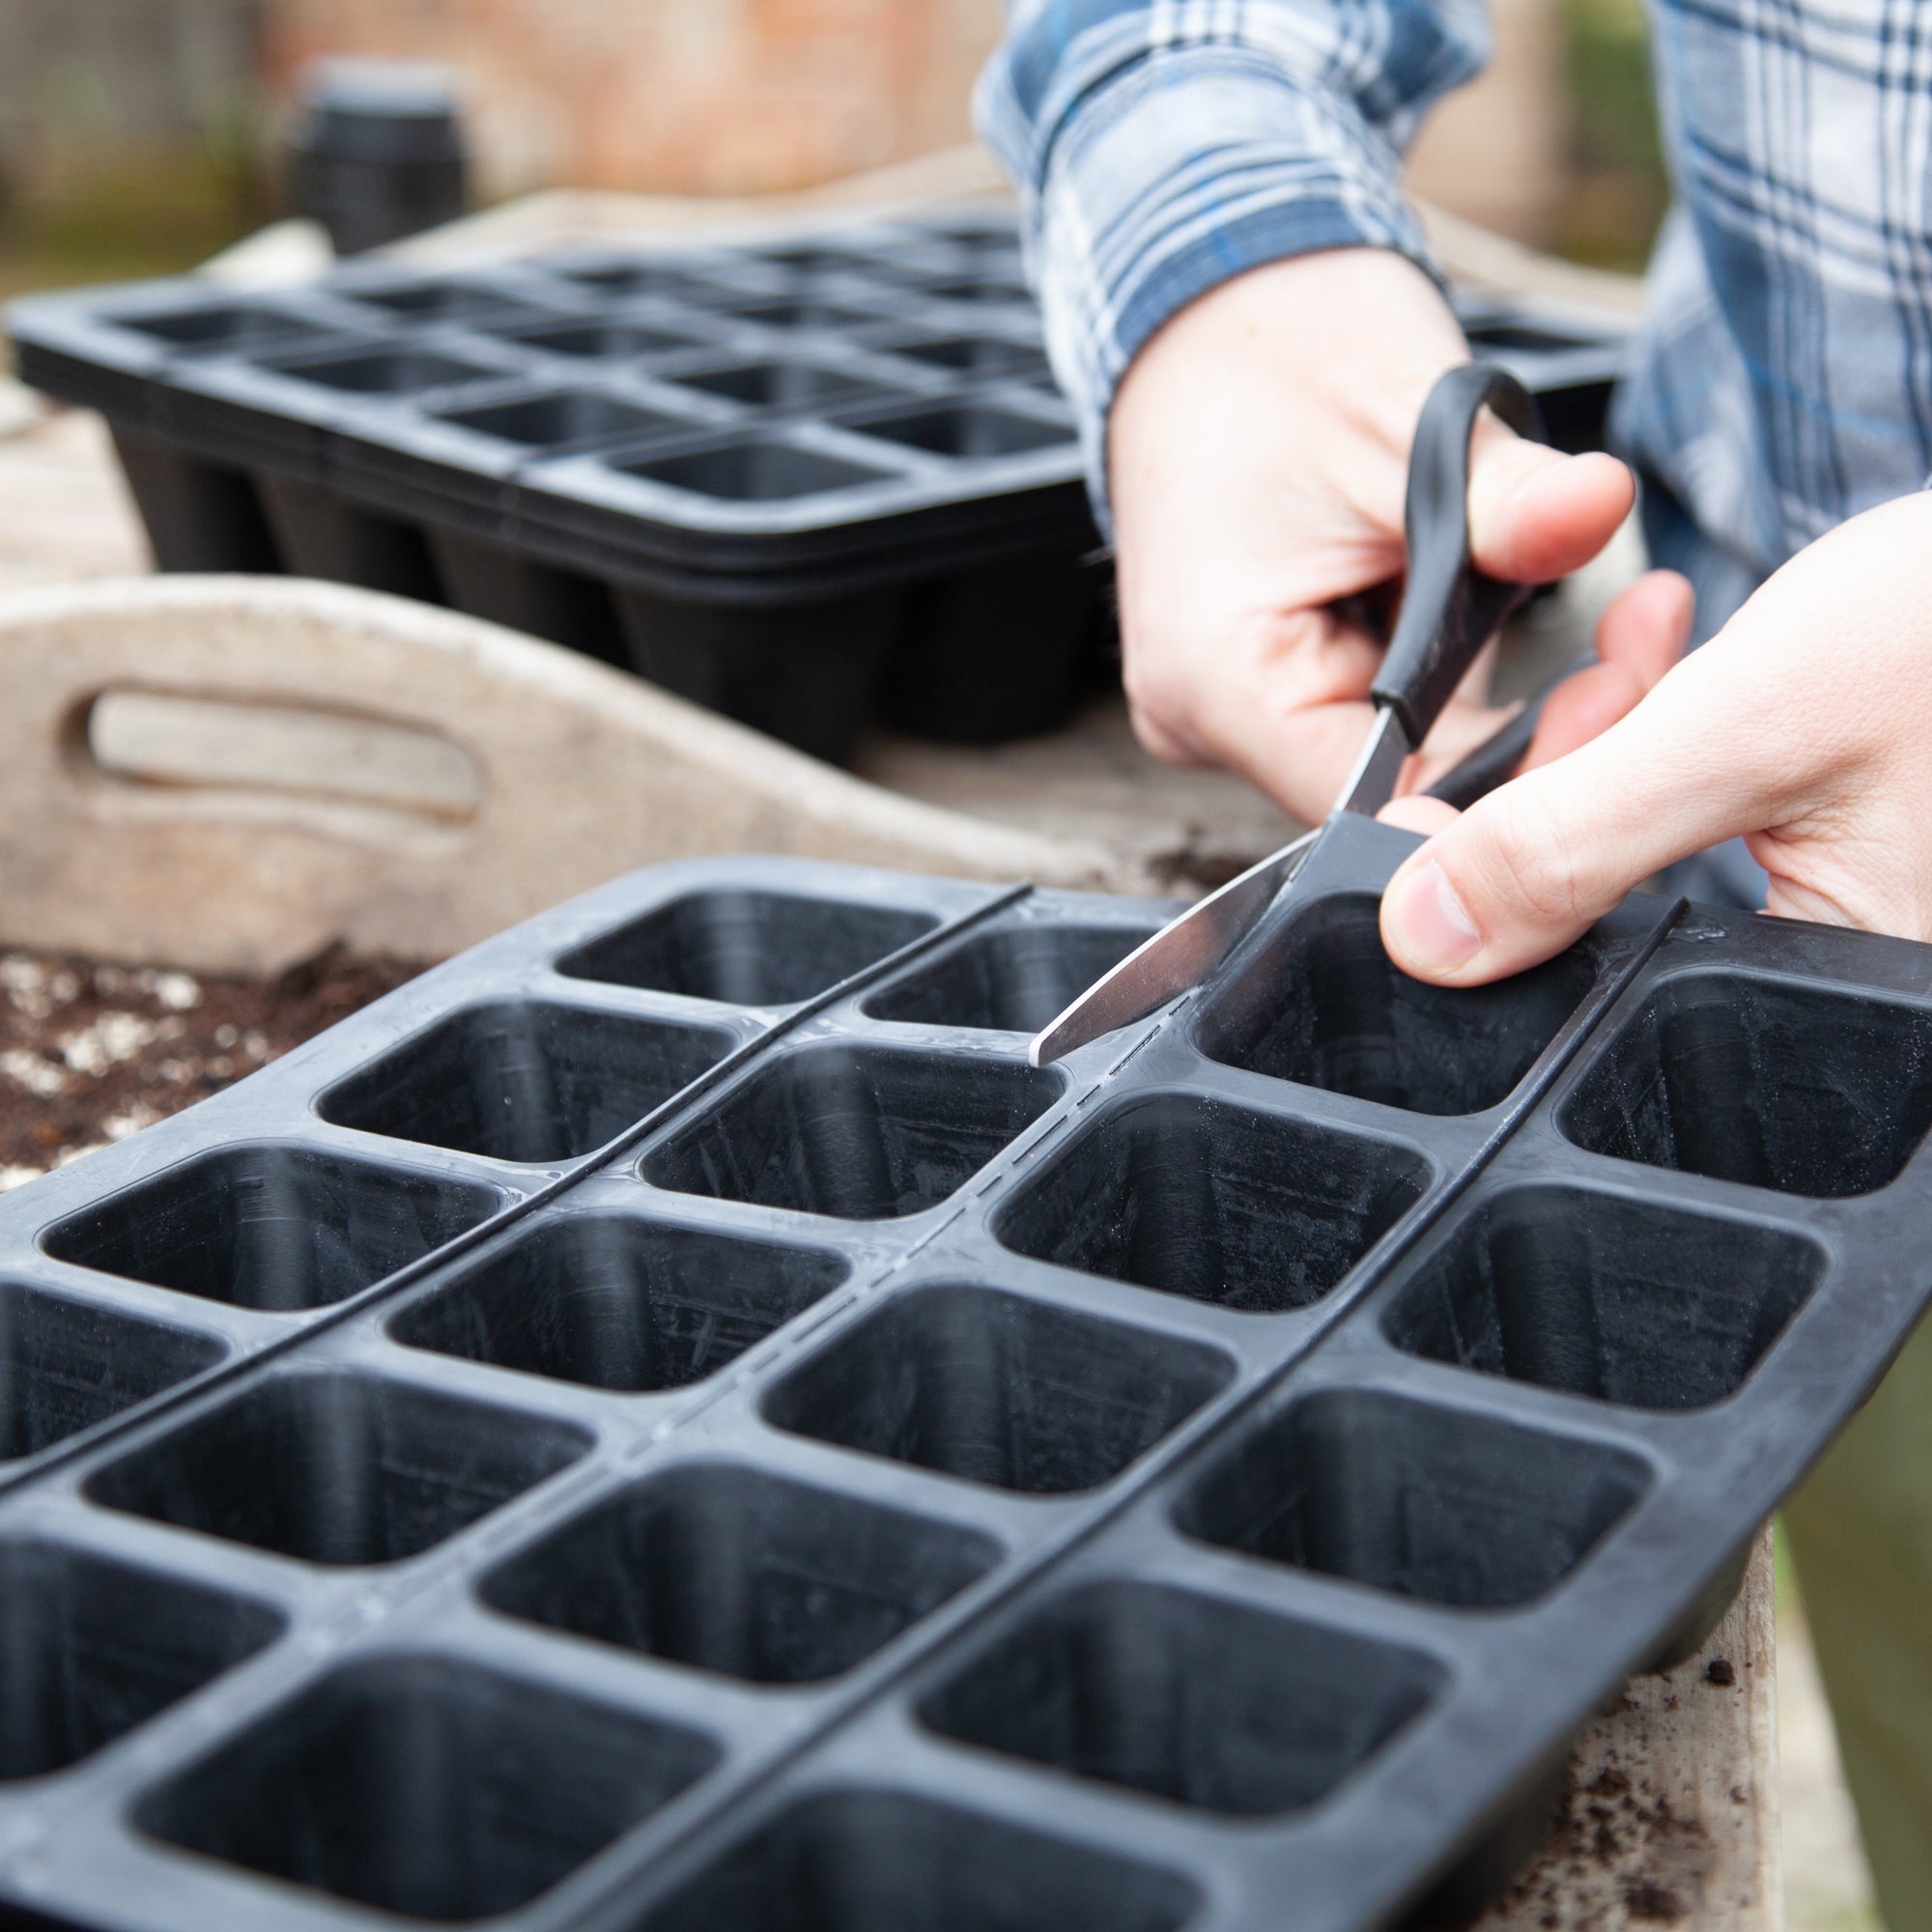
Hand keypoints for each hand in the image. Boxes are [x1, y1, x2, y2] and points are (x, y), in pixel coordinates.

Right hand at [1108, 247, 1688, 821]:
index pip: (1385, 801)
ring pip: (1402, 763)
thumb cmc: (1272, 359)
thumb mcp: (1404, 416)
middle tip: (1632, 646)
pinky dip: (1455, 680)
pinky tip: (1496, 608)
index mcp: (1218, 684)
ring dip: (1496, 703)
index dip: (1512, 773)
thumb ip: (1504, 494)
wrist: (1205, 317)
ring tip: (1559, 598)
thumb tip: (1600, 506)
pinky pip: (1385, 723)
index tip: (1612, 693)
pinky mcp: (1276, 687)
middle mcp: (1212, 722)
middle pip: (1400, 794)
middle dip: (1526, 732)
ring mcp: (1239, 712)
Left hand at [1379, 492, 1931, 980]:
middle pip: (1607, 930)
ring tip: (1650, 654)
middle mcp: (1835, 979)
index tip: (1442, 817)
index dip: (1501, 907)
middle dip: (1564, 802)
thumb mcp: (1752, 727)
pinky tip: (1666, 657)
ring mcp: (1829, 906)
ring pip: (1638, 857)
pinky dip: (1656, 731)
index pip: (1604, 1001)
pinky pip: (1689, 808)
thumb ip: (1578, 839)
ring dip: (1607, 748)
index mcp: (1837, 997)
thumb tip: (1431, 938)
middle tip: (1591, 698)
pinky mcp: (1821, 839)